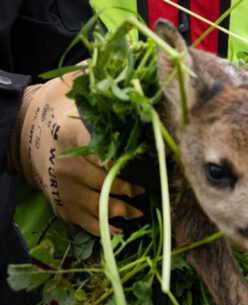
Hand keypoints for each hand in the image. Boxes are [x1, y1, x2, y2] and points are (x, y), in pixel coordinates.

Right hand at [13, 71, 143, 234]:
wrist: (17, 130)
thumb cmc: (53, 106)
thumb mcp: (74, 85)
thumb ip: (103, 76)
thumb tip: (137, 56)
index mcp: (75, 137)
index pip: (109, 154)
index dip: (132, 162)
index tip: (153, 165)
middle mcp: (69, 165)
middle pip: (109, 182)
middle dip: (133, 188)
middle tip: (152, 190)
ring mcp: (63, 187)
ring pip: (100, 206)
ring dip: (123, 210)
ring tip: (140, 209)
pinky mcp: (60, 203)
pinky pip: (84, 222)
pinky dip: (104, 228)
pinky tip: (121, 230)